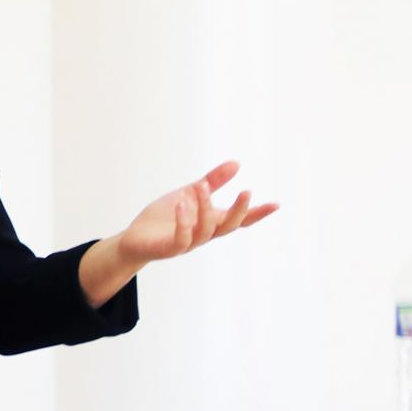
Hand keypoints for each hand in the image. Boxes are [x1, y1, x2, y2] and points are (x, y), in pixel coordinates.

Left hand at [114, 159, 277, 266]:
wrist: (135, 240)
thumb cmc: (164, 219)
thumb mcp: (190, 194)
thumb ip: (212, 182)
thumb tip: (237, 163)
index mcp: (211, 222)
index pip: (239, 219)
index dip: (258, 213)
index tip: (276, 203)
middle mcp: (204, 234)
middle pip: (229, 226)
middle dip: (240, 210)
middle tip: (247, 191)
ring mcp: (188, 243)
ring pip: (206, 230)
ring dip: (205, 208)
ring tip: (201, 187)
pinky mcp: (169, 248)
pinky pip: (181, 238)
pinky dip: (183, 222)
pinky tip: (182, 204)